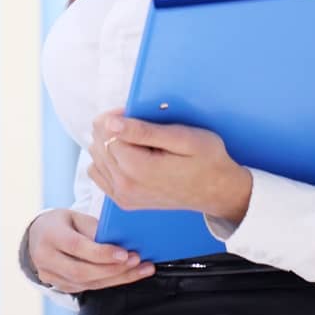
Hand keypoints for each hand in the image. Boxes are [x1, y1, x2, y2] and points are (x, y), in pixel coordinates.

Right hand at [26, 209, 153, 292]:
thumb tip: (122, 240)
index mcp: (49, 235)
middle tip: (137, 261)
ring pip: (87, 284)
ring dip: (117, 278)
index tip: (125, 253)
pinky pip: (88, 288)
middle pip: (82, 271)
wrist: (37, 238)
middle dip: (113, 269)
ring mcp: (51, 276)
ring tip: (140, 269)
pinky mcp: (60, 286)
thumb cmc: (61, 224)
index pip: (76, 246)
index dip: (101, 253)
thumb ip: (94, 228)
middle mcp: (45, 258)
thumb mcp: (75, 217)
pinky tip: (127, 275)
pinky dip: (110, 282)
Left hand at [87, 110, 252, 222]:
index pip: (105, 131)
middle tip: (143, 127)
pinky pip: (99, 173)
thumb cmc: (207, 160)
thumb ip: (143, 131)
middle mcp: (124, 186)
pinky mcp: (123, 201)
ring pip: (96, 156)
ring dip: (111, 144)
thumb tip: (109, 123)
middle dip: (114, 129)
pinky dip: (109, 160)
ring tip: (139, 143)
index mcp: (137, 169)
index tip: (138, 114)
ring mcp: (122, 197)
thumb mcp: (182, 137)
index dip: (119, 116)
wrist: (218, 191)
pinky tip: (130, 157)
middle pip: (98, 143)